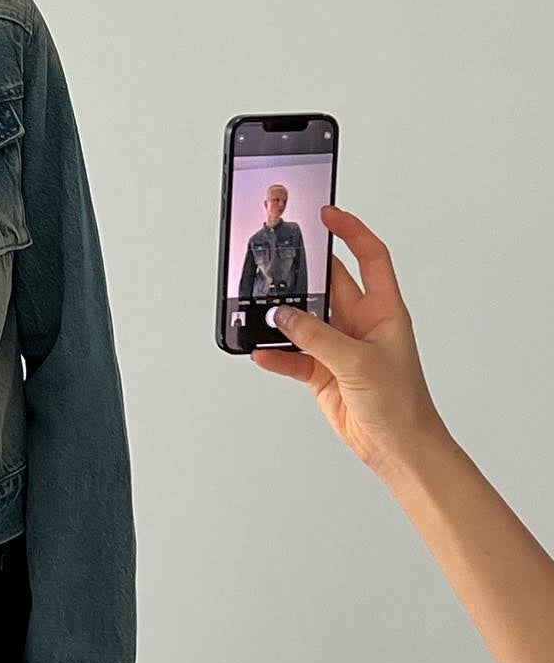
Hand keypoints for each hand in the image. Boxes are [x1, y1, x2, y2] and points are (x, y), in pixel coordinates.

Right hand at [253, 206, 449, 479]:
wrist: (399, 448)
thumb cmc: (403, 404)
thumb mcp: (359, 362)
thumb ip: (317, 336)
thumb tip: (283, 316)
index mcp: (383, 311)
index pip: (370, 257)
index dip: (351, 232)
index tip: (327, 214)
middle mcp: (361, 324)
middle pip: (328, 286)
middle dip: (303, 275)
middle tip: (276, 262)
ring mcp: (340, 348)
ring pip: (305, 320)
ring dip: (283, 318)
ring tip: (260, 312)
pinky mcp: (323, 373)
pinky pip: (293, 355)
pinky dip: (276, 353)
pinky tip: (262, 352)